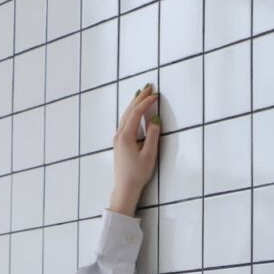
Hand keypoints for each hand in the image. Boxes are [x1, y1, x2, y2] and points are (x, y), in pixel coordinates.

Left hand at [111, 83, 160, 215]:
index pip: (136, 113)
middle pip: (128, 111)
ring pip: (125, 115)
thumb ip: (153, 135)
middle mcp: (119, 134)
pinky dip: (131, 112)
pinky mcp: (119, 142)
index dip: (146, 102)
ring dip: (134, 104)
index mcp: (126, 136)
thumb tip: (155, 118)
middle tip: (148, 86)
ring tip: (141, 94)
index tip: (156, 95)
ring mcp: (117, 138)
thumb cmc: (138, 173)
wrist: (125, 187)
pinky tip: (134, 110)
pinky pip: (124, 121)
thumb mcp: (149, 154)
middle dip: (139, 98)